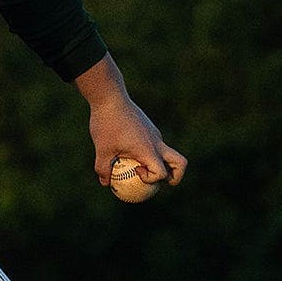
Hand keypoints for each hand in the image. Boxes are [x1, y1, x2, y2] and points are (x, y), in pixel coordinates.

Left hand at [75, 55, 187, 190]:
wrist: (110, 97)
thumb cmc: (106, 123)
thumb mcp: (101, 149)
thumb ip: (103, 168)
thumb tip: (105, 183)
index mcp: (148, 149)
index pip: (162, 172)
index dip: (152, 179)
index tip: (136, 171)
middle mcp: (157, 142)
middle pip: (180, 162)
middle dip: (176, 176)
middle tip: (161, 182)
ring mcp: (155, 134)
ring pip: (167, 153)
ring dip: (159, 164)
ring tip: (138, 168)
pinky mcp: (149, 127)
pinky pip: (155, 144)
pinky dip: (149, 153)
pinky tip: (127, 151)